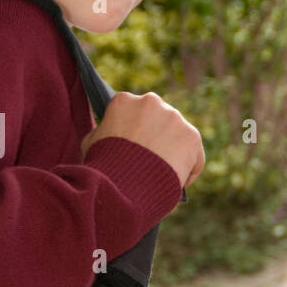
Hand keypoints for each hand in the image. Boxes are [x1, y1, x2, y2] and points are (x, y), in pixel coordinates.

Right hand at [81, 91, 204, 190]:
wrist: (123, 185)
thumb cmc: (102, 166)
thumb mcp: (92, 142)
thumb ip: (104, 131)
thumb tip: (108, 132)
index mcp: (124, 100)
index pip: (133, 112)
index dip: (134, 132)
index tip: (134, 149)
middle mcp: (151, 101)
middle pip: (158, 119)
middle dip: (156, 138)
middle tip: (150, 162)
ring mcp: (174, 117)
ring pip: (177, 135)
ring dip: (173, 151)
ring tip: (163, 175)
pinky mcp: (192, 135)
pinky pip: (194, 153)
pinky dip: (189, 168)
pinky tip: (178, 182)